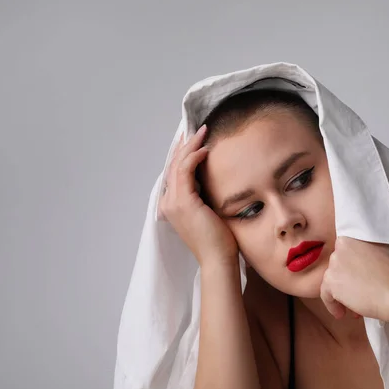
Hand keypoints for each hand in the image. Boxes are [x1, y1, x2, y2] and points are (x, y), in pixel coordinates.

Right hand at [158, 125, 238, 265]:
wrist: (218, 260)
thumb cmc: (219, 240)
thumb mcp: (210, 212)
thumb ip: (206, 195)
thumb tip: (214, 178)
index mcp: (173, 205)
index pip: (175, 173)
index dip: (182, 153)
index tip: (193, 139)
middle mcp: (168, 203)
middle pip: (173, 165)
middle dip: (185, 144)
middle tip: (196, 128)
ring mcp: (174, 203)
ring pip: (178, 164)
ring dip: (190, 145)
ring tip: (202, 131)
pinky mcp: (184, 202)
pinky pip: (185, 171)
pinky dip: (194, 157)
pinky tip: (205, 149)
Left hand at [320, 236, 388, 322]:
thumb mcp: (384, 249)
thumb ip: (368, 250)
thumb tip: (364, 258)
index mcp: (352, 237)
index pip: (345, 254)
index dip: (352, 268)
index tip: (359, 278)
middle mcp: (340, 247)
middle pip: (338, 267)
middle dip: (348, 282)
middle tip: (360, 293)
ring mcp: (335, 264)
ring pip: (333, 281)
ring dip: (342, 294)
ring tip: (355, 307)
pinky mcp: (332, 282)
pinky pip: (326, 295)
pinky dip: (333, 305)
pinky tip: (342, 313)